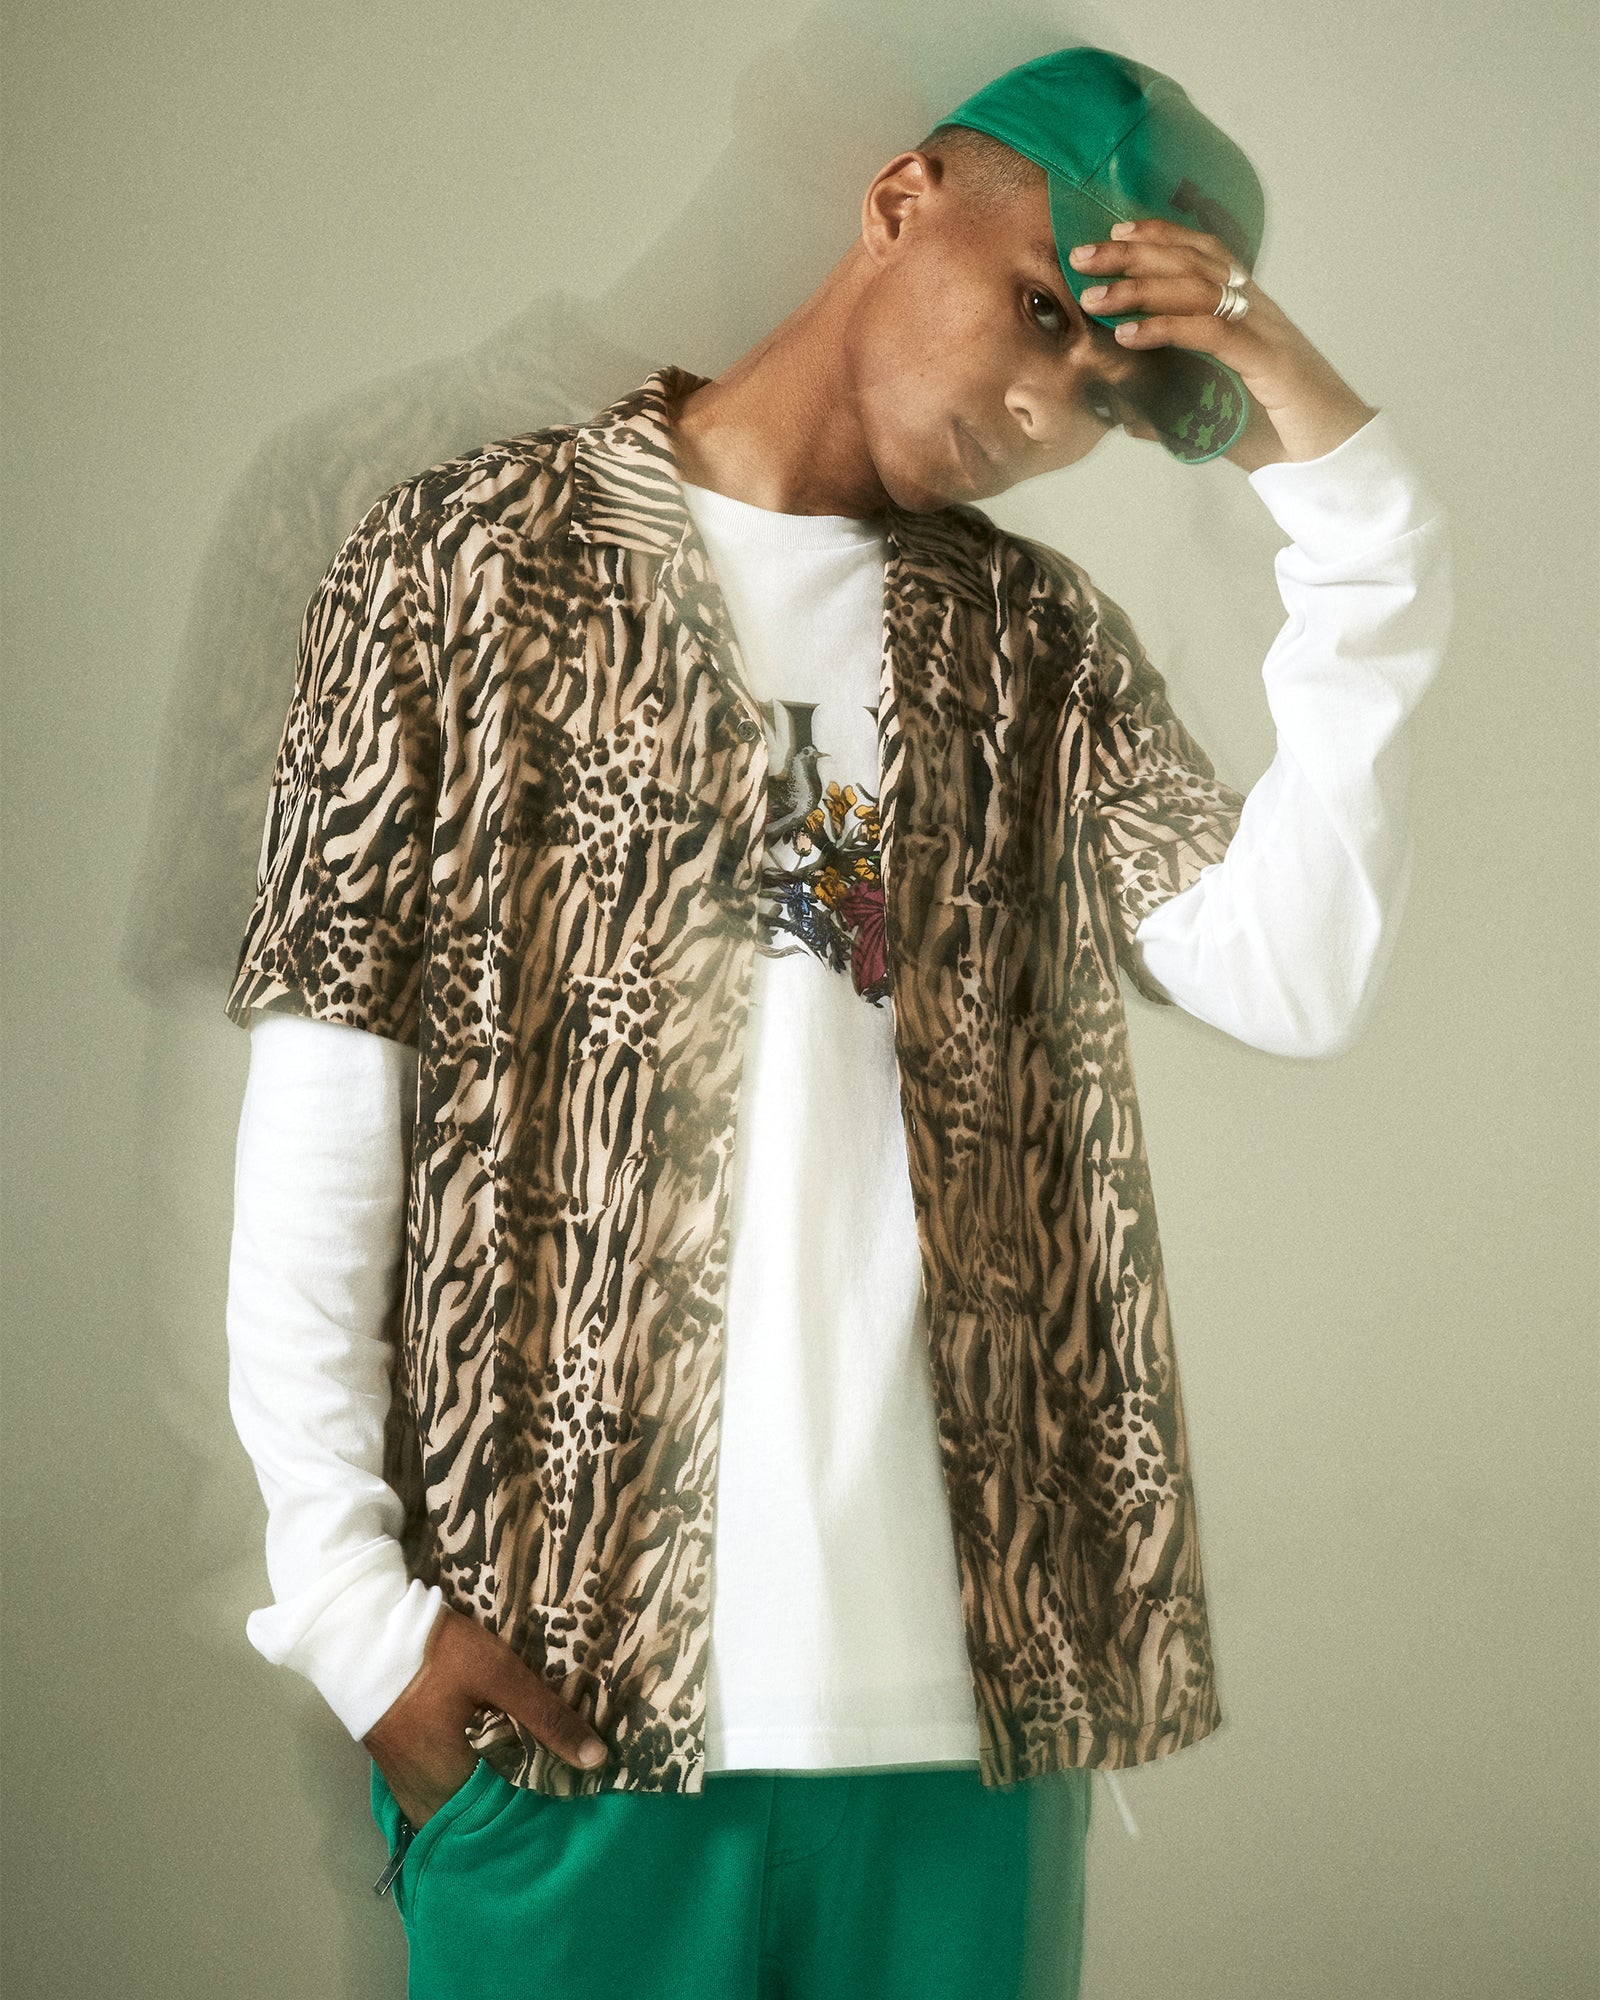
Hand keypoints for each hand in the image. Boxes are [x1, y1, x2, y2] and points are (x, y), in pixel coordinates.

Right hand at [363, 1604, 608, 1826]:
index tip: (568, 1800)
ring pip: (455, 1813)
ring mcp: (404, 1785)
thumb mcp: (499, 1675)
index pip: (505, 1822)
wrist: (363, 1629)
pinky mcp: (397, 1769)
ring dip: (486, 1803)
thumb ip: (546, 1716)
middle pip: (477, 1824)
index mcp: (450, 1782)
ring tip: (523, 1783)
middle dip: (512, 1813)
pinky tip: (485, 1770)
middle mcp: (423, 1797)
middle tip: (551, 1794)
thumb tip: (597, 1760)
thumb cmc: (435, 1654)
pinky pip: (437, 1797)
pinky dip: (463, 1791)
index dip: (539, 1812)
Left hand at [1068, 217, 1378, 469]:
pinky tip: (1131, 334)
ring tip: (1095, 297)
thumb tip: (1131, 418)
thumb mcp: (1215, 417)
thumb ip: (1175, 411)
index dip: (1162, 236)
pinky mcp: (1269, 363)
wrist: (1334, 458)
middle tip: (1083, 257)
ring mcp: (1265, 332)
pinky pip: (1213, 333)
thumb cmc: (1280, 436)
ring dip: (1141, 289)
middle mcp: (1258, 311)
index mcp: (1249, 312)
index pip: (1204, 254)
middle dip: (1134, 254)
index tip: (1115, 234)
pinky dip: (1168, 329)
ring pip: (1198, 290)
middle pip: (1192, 262)